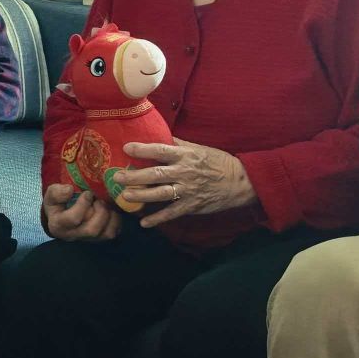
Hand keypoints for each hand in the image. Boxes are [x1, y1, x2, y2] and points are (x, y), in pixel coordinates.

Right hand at [41, 182, 121, 241]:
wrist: (62, 214)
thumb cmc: (58, 203)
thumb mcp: (52, 195)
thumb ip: (56, 192)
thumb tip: (70, 190)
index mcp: (59, 225)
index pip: (73, 219)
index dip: (83, 204)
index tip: (87, 193)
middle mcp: (74, 235)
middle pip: (92, 230)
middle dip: (100, 212)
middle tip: (100, 199)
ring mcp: (88, 239)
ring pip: (106, 234)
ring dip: (110, 216)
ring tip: (106, 203)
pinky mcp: (100, 238)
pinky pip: (113, 233)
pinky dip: (116, 220)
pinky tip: (112, 209)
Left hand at [114, 139, 254, 226]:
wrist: (240, 182)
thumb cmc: (218, 162)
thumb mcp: (199, 148)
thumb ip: (178, 144)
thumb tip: (158, 134)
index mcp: (185, 156)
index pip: (160, 150)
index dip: (143, 149)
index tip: (126, 148)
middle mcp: (185, 172)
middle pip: (156, 174)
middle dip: (135, 176)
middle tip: (117, 177)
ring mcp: (188, 190)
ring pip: (161, 194)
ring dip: (141, 196)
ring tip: (125, 197)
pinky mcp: (192, 205)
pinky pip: (172, 213)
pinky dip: (158, 219)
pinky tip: (144, 223)